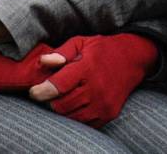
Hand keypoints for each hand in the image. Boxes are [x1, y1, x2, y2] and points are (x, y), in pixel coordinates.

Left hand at [28, 33, 158, 127]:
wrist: (133, 58)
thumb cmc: (102, 49)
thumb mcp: (81, 43)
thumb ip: (61, 53)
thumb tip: (43, 62)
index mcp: (87, 67)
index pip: (59, 86)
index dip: (41, 91)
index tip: (33, 92)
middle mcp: (96, 88)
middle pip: (62, 105)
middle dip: (50, 100)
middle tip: (48, 92)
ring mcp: (103, 103)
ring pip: (71, 116)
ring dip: (62, 109)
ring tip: (61, 97)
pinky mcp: (109, 114)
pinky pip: (84, 123)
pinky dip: (75, 116)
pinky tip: (75, 104)